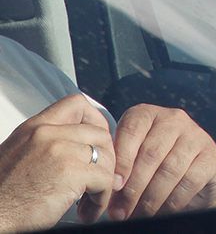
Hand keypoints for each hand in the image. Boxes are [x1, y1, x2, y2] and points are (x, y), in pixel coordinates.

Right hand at [0, 93, 115, 231]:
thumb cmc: (3, 195)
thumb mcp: (19, 154)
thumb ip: (45, 143)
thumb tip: (75, 145)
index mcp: (34, 128)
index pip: (76, 104)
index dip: (95, 120)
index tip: (97, 142)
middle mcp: (47, 134)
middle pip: (99, 133)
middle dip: (107, 158)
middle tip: (100, 178)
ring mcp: (60, 150)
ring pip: (106, 157)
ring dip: (105, 181)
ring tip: (93, 199)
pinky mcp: (71, 172)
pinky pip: (104, 180)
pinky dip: (102, 197)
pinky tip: (89, 209)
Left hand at [107, 104, 215, 220]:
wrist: (192, 176)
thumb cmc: (151, 169)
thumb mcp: (131, 162)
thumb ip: (117, 171)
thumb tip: (103, 195)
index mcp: (148, 115)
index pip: (132, 130)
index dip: (121, 160)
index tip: (113, 186)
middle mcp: (174, 119)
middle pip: (150, 153)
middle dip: (133, 188)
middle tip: (120, 212)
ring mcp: (196, 135)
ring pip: (169, 169)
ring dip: (150, 199)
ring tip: (137, 216)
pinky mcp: (212, 156)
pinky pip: (189, 181)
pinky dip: (172, 202)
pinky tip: (161, 212)